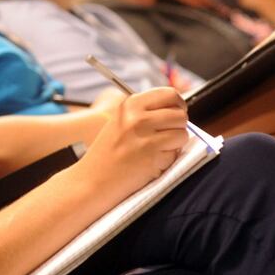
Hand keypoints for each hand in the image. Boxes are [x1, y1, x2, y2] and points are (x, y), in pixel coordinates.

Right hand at [75, 87, 189, 205]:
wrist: (92, 179)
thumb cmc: (107, 153)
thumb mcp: (121, 121)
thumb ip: (145, 112)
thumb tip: (176, 110)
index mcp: (130, 104)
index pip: (170, 94)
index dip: (178, 106)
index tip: (175, 114)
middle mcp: (137, 117)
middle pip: (180, 114)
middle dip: (178, 127)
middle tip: (165, 136)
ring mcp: (145, 136)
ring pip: (182, 134)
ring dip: (174, 144)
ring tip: (156, 150)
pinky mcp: (152, 155)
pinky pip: (175, 153)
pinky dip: (167, 159)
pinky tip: (150, 162)